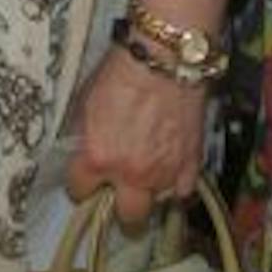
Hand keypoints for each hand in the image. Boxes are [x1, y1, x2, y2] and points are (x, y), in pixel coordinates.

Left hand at [62, 45, 207, 232]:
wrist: (164, 54)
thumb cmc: (122, 69)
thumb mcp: (86, 100)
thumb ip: (83, 134)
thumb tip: (80, 149)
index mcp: (97, 157)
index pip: (79, 190)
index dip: (82, 181)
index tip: (87, 173)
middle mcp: (130, 174)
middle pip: (126, 217)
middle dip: (121, 204)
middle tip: (121, 184)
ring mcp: (164, 173)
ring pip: (156, 205)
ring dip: (150, 190)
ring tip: (148, 168)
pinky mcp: (192, 164)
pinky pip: (183, 191)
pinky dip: (177, 183)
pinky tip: (171, 166)